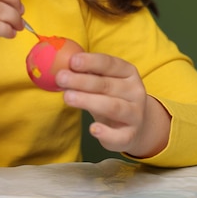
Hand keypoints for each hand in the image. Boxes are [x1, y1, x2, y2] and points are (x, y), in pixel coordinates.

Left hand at [56, 53, 170, 157]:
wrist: (134, 124)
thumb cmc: (111, 96)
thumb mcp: (103, 80)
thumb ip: (88, 73)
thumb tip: (64, 67)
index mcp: (128, 72)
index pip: (110, 64)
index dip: (91, 62)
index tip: (72, 61)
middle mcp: (134, 92)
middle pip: (107, 85)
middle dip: (82, 81)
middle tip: (61, 78)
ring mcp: (135, 114)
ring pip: (113, 107)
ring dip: (89, 101)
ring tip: (67, 97)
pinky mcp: (130, 135)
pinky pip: (119, 136)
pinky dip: (106, 133)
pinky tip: (92, 129)